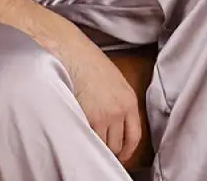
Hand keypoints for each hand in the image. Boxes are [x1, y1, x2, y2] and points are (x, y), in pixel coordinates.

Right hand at [49, 23, 142, 164]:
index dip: (127, 149)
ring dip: (95, 143)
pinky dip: (84, 139)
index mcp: (129, 100)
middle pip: (117, 144)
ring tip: (85, 135)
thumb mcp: (113, 80)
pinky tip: (77, 131)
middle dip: (108, 146)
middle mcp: (120, 110)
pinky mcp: (89, 119)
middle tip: (98, 143)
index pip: (134, 136)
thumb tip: (113, 121)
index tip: (121, 154)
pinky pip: (89, 139)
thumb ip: (117, 102)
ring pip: (102, 145)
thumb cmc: (87, 61)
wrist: (72, 52)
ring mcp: (105, 116)